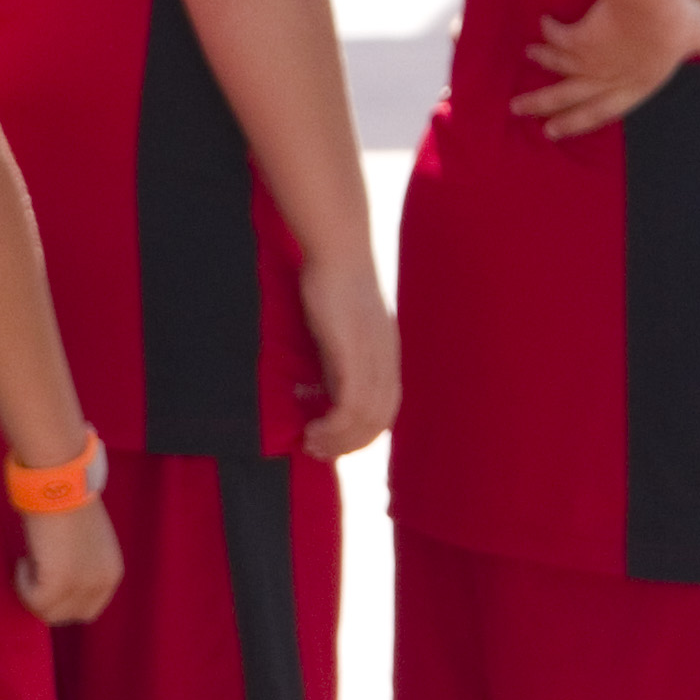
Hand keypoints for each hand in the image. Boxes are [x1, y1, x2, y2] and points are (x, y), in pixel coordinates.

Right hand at [18, 493, 121, 625]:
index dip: (62, 600)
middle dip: (46, 599)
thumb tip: (57, 579)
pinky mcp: (59, 582)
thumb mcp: (86, 541)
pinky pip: (33, 601)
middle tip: (33, 572)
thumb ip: (81, 565)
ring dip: (32, 590)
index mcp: (111, 571)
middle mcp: (102, 582)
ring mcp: (82, 584)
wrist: (59, 481)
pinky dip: (22, 583)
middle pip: (67, 616)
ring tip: (30, 560)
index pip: (87, 609)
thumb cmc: (66, 501)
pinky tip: (24, 559)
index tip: (44, 580)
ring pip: (48, 614)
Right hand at [294, 249, 396, 458]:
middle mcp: (387, 361)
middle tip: (319, 451)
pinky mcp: (353, 354)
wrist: (338, 249)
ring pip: (365, 419)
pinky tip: (312, 428)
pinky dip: (333, 426)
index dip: (363, 433)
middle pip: (380, 421)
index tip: (334, 441)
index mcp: (388, 355)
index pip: (386, 409)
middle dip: (350, 444)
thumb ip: (340, 356)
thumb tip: (324, 386)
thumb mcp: (343, 326)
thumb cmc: (335, 279)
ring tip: (311, 444)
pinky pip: (350, 405)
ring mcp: (373, 358)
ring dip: (338, 441)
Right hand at [512, 0, 699, 140]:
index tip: (553, 130)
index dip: (577, 122)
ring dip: (543, 64)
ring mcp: (591, 62)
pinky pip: (558, 38)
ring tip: (528, 58)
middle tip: (520, 110)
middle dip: (544, 105)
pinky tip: (545, 23)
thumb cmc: (679, 24)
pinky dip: (550, 32)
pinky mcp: (578, 40)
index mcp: (637, 85)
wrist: (652, 7)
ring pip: (558, 69)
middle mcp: (609, 79)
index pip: (603, 111)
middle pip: (569, 98)